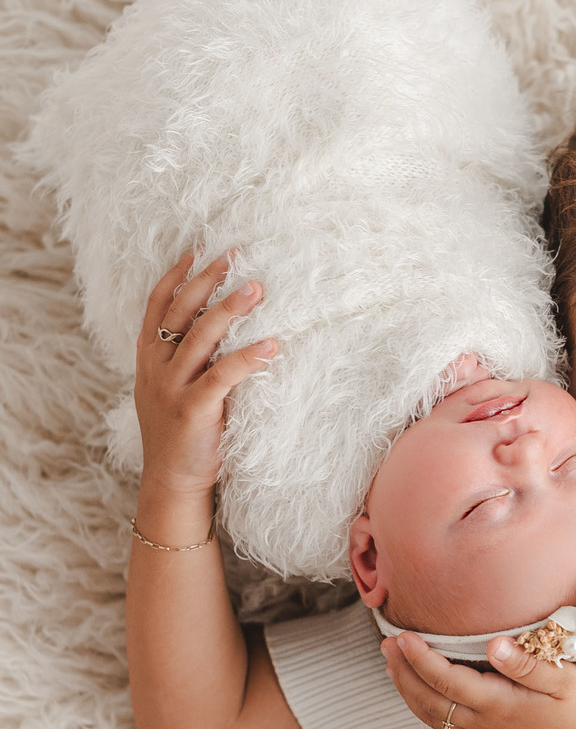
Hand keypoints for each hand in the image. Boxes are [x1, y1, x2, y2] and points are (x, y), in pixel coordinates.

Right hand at [134, 249, 276, 498]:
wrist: (171, 481)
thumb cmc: (181, 433)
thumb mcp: (171, 387)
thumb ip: (185, 356)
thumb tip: (217, 322)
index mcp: (150, 357)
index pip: (159, 304)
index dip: (177, 274)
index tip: (198, 247)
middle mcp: (157, 366)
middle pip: (182, 311)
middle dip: (209, 280)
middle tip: (235, 255)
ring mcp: (173, 386)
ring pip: (201, 336)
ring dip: (230, 309)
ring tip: (258, 288)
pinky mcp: (193, 408)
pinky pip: (223, 375)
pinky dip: (248, 357)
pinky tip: (272, 345)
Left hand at [382, 633, 575, 728]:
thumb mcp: (566, 681)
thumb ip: (527, 663)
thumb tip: (493, 644)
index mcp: (499, 707)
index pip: (446, 680)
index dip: (419, 657)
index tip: (402, 636)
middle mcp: (484, 727)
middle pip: (428, 701)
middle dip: (403, 673)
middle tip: (386, 645)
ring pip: (432, 718)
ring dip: (408, 691)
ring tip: (394, 667)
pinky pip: (445, 728)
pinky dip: (425, 708)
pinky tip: (424, 695)